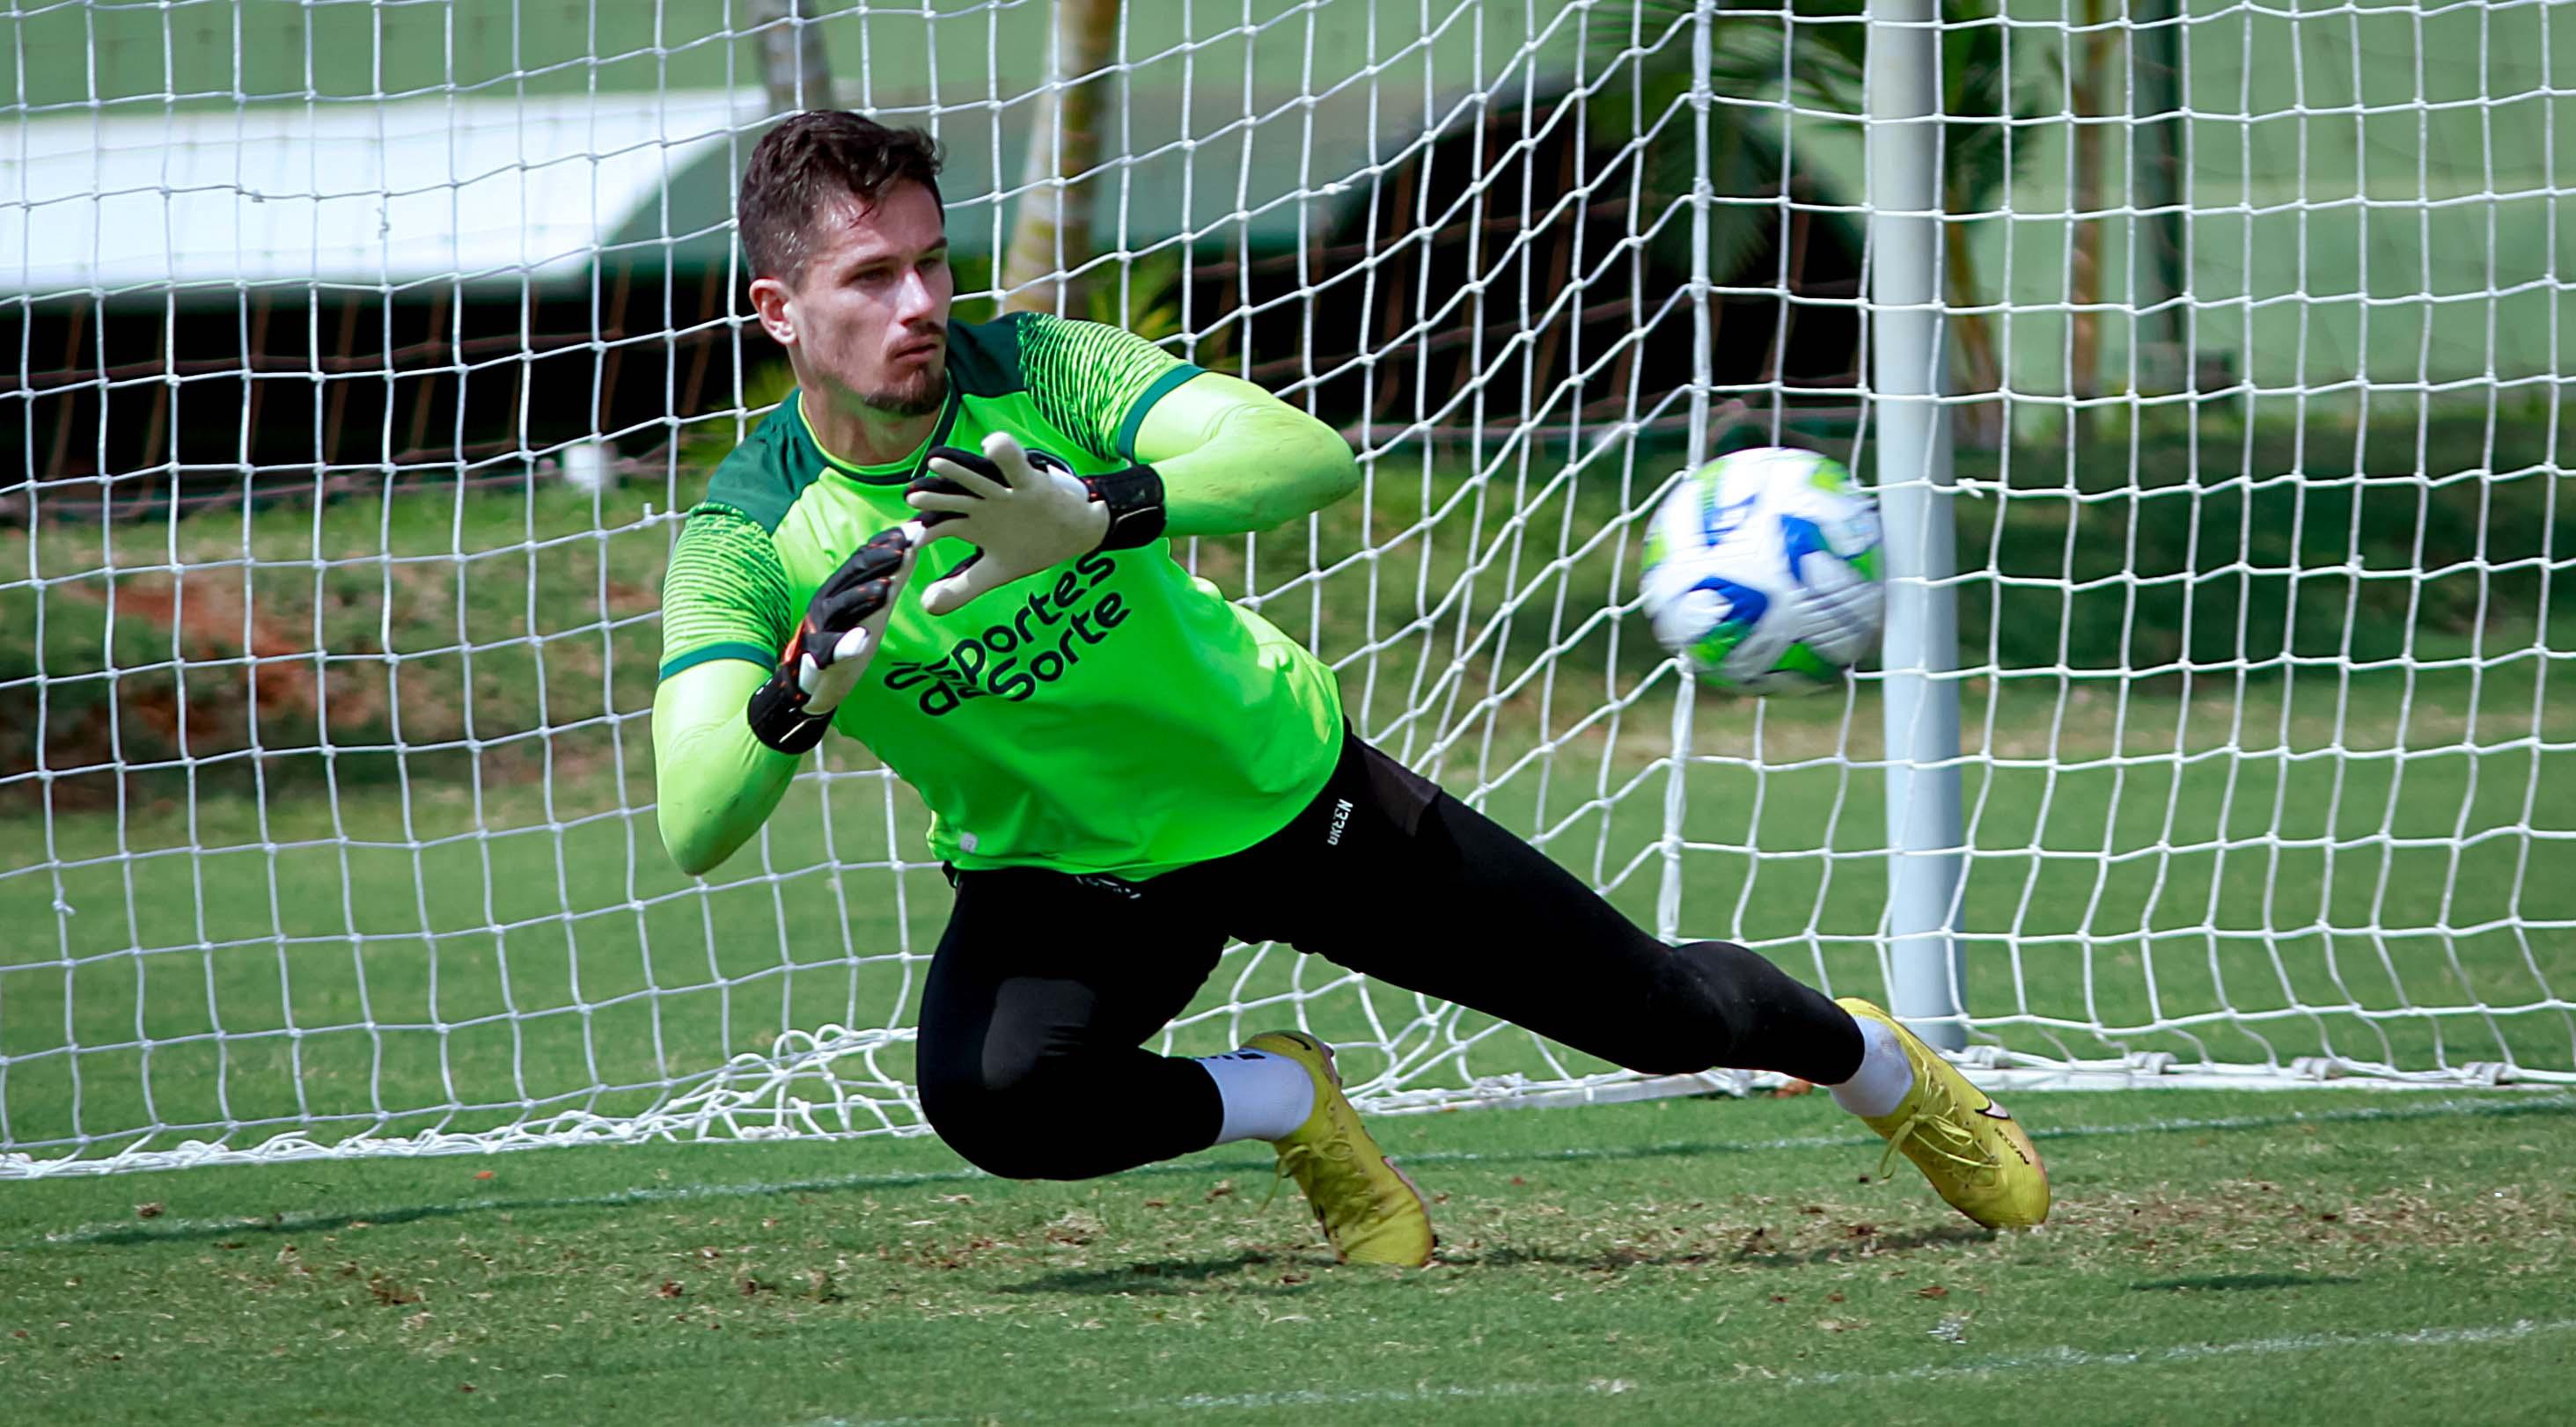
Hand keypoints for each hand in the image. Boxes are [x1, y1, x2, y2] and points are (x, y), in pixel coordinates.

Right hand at [745, 522, 918, 752]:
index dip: (886, 543)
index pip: (863, 559)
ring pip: (839, 609)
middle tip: (904, 548)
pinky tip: (861, 640)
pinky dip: (845, 645)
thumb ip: (891, 578)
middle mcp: (828, 603)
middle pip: (851, 576)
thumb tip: (912, 546)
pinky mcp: (819, 659)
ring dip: (861, 596)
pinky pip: (831, 651)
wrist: (811, 681)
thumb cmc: (844, 636)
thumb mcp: (872, 606)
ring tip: (885, 589)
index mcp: (840, 589)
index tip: (913, 530)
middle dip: (878, 561)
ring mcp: (821, 630)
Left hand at [905, 431, 1165, 614]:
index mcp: (973, 524)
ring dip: (959, 471)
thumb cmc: (1032, 546)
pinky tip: (991, 445)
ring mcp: (1005, 492)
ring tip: (937, 462)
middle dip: (934, 498)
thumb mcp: (995, 572)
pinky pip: (1016, 466)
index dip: (923, 531)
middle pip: (954, 499)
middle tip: (912, 497)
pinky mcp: (1030, 483)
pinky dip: (1005, 454)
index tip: (907, 542)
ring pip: (978, 480)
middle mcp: (983, 504)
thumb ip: (963, 588)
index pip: (940, 525)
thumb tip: (927, 606)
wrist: (1077, 530)